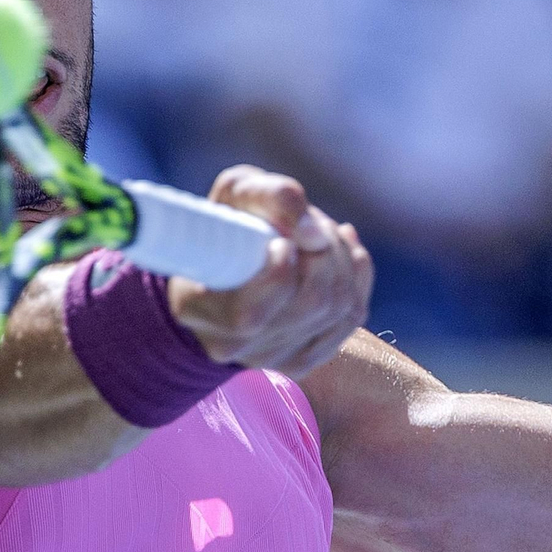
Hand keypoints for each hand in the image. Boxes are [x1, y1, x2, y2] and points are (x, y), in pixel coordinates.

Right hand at [167, 166, 372, 376]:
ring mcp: (269, 358)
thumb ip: (274, 198)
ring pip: (338, 309)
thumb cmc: (229, 221)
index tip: (284, 243)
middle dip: (324, 253)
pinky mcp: (304, 359)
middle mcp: (230, 345)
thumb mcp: (238, 191)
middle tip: (311, 224)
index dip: (279, 276)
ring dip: (341, 258)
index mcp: (195, 307)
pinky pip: (353, 316)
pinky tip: (342, 252)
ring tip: (321, 233)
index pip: (248, 315)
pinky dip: (356, 274)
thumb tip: (315, 235)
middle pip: (310, 305)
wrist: (233, 257)